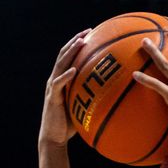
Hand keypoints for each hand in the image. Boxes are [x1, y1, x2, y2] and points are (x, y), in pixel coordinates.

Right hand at [39, 29, 90, 147]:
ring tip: (81, 42)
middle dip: (75, 41)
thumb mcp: (83, 105)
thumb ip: (93, 96)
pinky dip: (66, 76)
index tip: (91, 33)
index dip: (78, 43)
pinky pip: (59, 84)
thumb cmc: (70, 123)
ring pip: (61, 64)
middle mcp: (55, 79)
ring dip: (71, 52)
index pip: (69, 56)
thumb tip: (115, 93)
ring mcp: (53, 87)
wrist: (54, 137)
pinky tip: (74, 70)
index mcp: (62, 79)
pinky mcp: (53, 98)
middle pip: (64, 54)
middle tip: (88, 30)